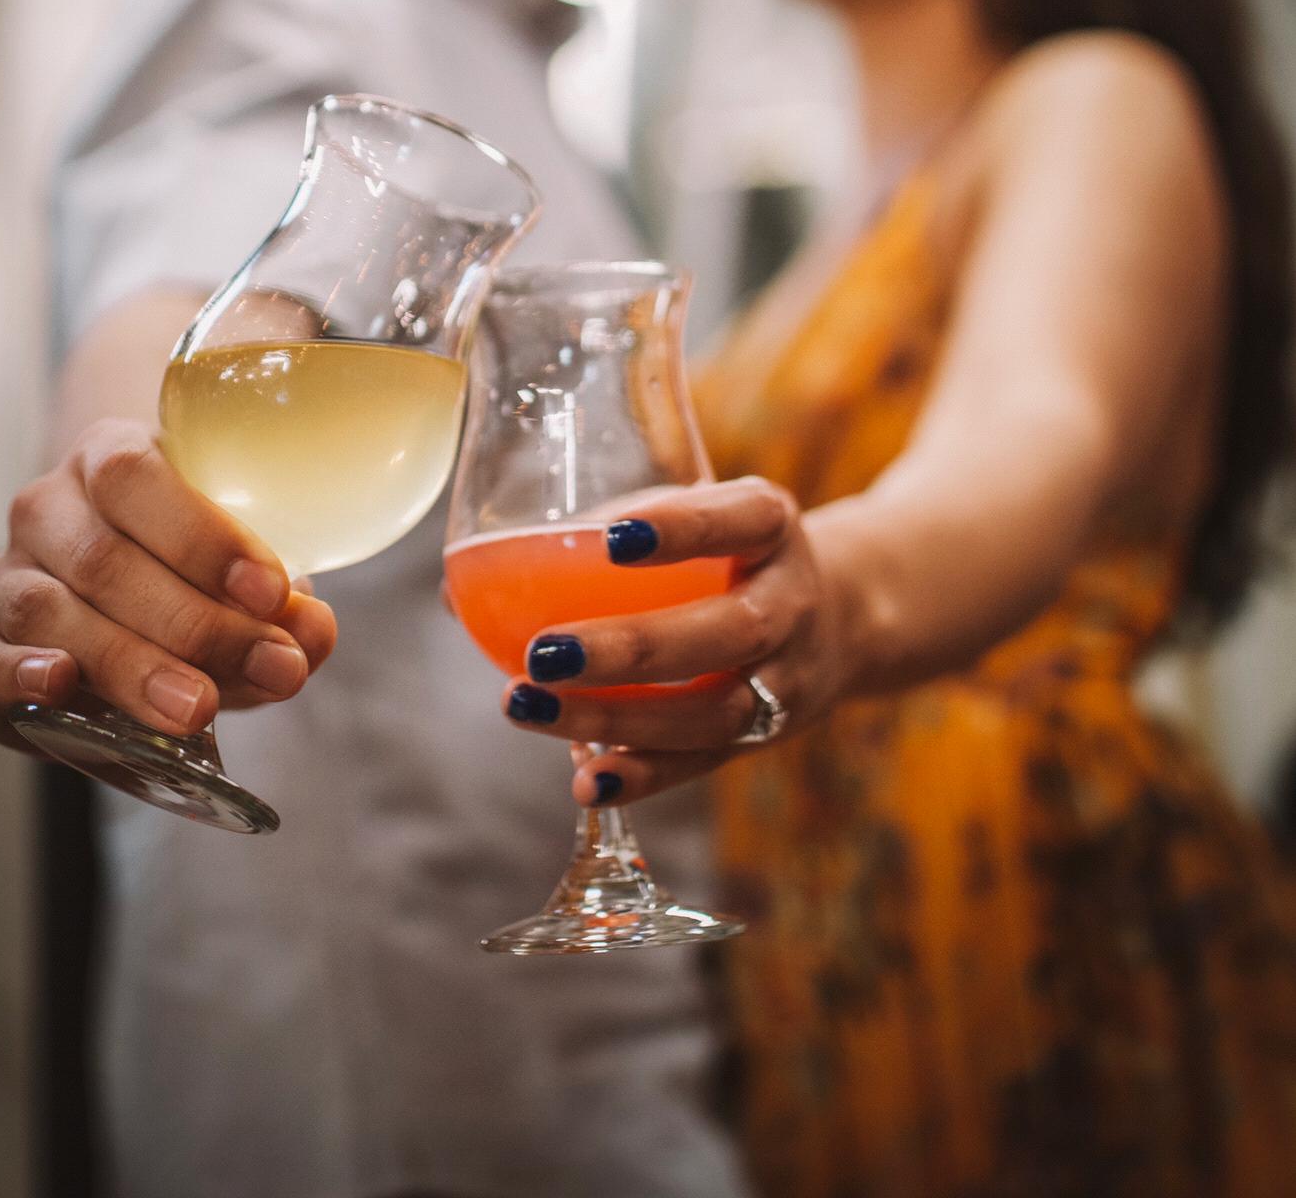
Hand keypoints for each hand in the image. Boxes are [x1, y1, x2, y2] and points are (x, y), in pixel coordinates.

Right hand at [0, 420, 336, 752]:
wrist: (124, 563)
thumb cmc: (190, 559)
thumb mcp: (240, 565)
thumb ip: (278, 605)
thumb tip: (311, 635)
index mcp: (110, 455)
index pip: (137, 479)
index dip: (203, 537)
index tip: (272, 592)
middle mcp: (48, 507)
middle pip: (106, 560)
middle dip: (196, 625)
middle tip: (268, 667)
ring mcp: (9, 574)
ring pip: (51, 614)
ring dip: (132, 665)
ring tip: (200, 706)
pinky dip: (19, 675)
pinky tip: (63, 686)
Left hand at [499, 477, 841, 805]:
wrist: (839, 613)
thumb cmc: (724, 551)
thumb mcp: (688, 515)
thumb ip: (595, 536)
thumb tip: (457, 588)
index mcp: (772, 525)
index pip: (739, 519)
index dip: (684, 528)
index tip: (613, 533)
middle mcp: (791, 601)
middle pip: (728, 631)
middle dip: (634, 648)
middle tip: (543, 651)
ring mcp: (788, 677)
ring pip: (713, 710)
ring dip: (618, 718)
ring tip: (527, 707)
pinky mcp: (767, 736)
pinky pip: (707, 762)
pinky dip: (645, 775)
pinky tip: (584, 780)